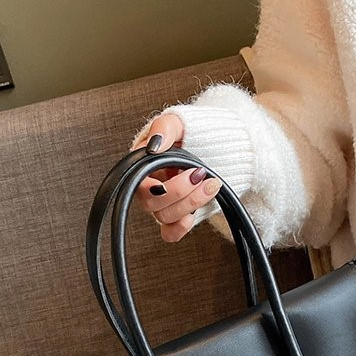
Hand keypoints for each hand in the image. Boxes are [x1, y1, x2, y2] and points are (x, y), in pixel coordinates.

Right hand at [132, 113, 221, 242]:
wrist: (220, 146)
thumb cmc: (195, 132)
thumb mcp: (179, 122)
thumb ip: (164, 128)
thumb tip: (153, 146)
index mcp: (141, 163)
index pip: (134, 181)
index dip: (152, 183)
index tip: (176, 169)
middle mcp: (148, 186)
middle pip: (150, 202)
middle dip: (178, 191)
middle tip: (200, 174)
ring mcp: (162, 203)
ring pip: (164, 217)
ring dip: (190, 203)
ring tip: (211, 183)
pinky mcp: (176, 217)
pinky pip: (170, 233)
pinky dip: (182, 226)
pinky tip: (196, 210)